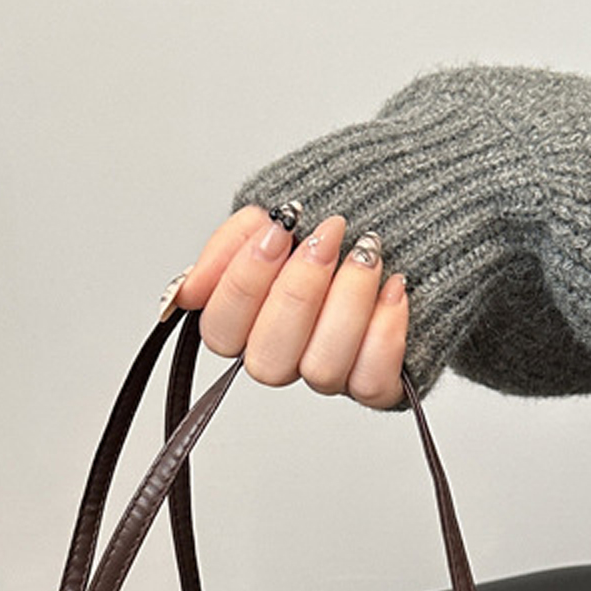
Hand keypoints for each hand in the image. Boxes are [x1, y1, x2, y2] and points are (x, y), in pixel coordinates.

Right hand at [169, 206, 408, 408]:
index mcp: (247, 321)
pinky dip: (386, 331)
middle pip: (267, 361)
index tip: (277, 229)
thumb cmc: (335, 214)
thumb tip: (188, 291)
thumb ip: (228, 246)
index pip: (220, 331)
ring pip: (320, 370)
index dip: (244, 284)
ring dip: (347, 304)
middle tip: (328, 235)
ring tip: (368, 251)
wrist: (402, 209)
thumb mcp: (272, 210)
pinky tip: (393, 287)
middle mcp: (284, 355)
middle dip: (299, 292)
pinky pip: (372, 381)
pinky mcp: (374, 382)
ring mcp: (328, 372)